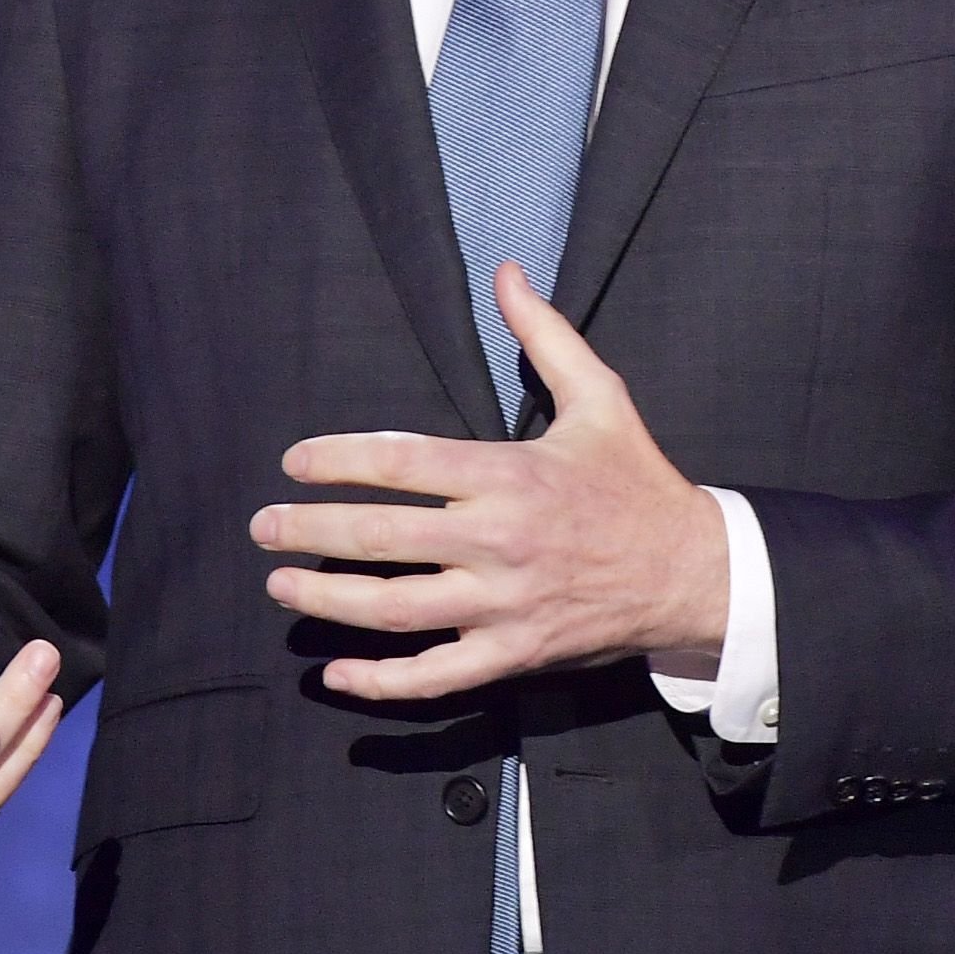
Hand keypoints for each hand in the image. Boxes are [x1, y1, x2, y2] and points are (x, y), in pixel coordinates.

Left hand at [250, 264, 728, 700]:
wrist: (692, 572)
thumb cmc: (637, 480)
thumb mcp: (600, 396)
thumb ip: (544, 334)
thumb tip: (507, 272)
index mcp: (510, 474)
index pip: (401, 461)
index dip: (337, 460)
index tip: (294, 463)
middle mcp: (499, 540)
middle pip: (382, 537)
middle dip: (310, 530)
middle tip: (262, 526)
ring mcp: (504, 604)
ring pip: (396, 609)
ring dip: (328, 599)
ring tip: (280, 584)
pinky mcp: (515, 654)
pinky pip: (437, 674)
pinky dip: (382, 681)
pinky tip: (336, 672)